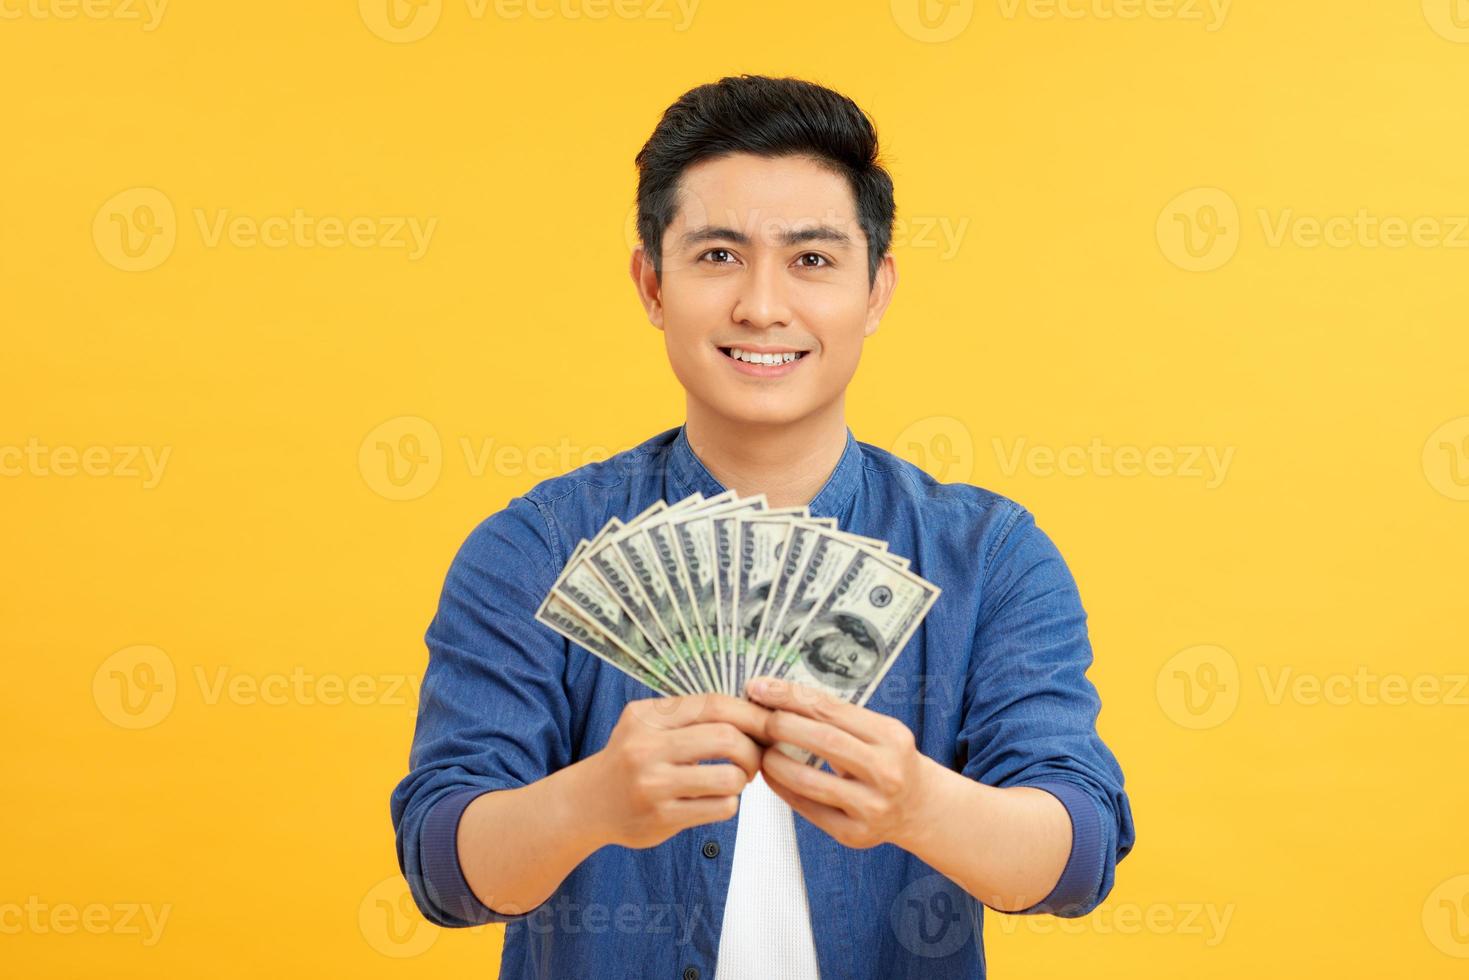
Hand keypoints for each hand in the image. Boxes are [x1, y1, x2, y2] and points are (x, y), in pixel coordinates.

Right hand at [588, 692, 772, 849]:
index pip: (713, 704)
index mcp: (646, 716)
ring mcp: (653, 784)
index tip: (767, 723)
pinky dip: (729, 803)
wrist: (585, 804)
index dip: (750, 713)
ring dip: (742, 779)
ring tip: (735, 780)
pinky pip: (719, 807)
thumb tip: (752, 711)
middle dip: (752, 749)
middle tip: (753, 759)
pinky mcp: (661, 817)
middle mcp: (646, 747)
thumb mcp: (645, 726)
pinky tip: (716, 800)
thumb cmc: (628, 761)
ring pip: (728, 777)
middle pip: (725, 738)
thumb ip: (687, 716)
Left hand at [746, 676, 935, 849]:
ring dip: (775, 761)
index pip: (831, 709)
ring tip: (760, 749)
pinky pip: (808, 808)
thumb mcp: (877, 732)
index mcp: (890, 736)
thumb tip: (777, 697)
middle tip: (757, 718)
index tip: (760, 688)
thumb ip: (835, 718)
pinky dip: (783, 789)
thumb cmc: (887, 760)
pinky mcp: (855, 834)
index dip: (790, 696)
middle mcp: (886, 771)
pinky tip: (771, 775)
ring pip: (809, 781)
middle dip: (781, 725)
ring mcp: (872, 806)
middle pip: (821, 741)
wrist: (918, 807)